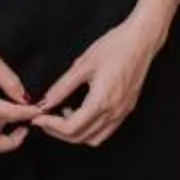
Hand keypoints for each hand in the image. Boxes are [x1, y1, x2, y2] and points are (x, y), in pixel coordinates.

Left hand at [35, 0, 179, 146]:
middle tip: (44, 119)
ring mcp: (122, 113)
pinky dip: (89, 129)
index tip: (37, 118)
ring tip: (62, 115)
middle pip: (80, 137)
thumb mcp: (82, 65)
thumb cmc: (114, 47)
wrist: (141, 40)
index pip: (71, 128)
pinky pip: (105, 131)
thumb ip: (61, 87)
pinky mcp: (127, 109)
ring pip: (93, 139)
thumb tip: (44, 103)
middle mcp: (113, 112)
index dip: (50, 126)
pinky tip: (81, 112)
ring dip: (75, 133)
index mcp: (101, 101)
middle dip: (58, 132)